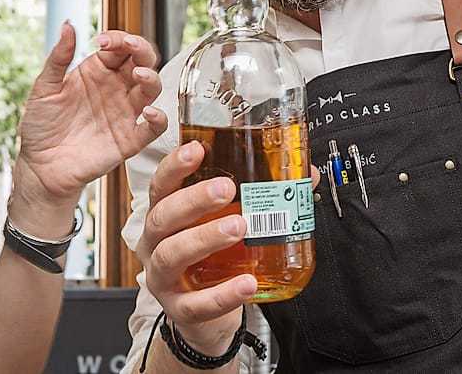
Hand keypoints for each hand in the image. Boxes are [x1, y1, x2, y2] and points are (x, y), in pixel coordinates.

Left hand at [10, 24, 167, 236]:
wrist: (40, 167)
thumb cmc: (41, 126)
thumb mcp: (44, 88)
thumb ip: (59, 57)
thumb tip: (68, 25)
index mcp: (98, 72)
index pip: (120, 47)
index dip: (117, 39)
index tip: (102, 41)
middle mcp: (117, 89)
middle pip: (143, 62)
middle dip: (141, 50)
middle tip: (130, 46)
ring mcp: (125, 113)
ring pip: (152, 89)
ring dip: (150, 78)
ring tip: (138, 75)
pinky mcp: (130, 140)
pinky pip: (154, 128)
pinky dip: (158, 119)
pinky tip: (148, 112)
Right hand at [136, 141, 320, 354]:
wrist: (205, 312)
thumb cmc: (214, 257)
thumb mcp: (228, 221)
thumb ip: (261, 195)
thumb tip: (304, 175)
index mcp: (167, 213)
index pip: (162, 184)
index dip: (175, 166)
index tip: (197, 149)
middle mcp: (156, 242)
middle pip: (163, 215)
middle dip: (193, 200)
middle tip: (226, 190)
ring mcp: (164, 277)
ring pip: (172, 254)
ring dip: (205, 238)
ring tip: (239, 227)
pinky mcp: (180, 308)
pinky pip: (197, 302)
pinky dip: (223, 294)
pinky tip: (246, 283)